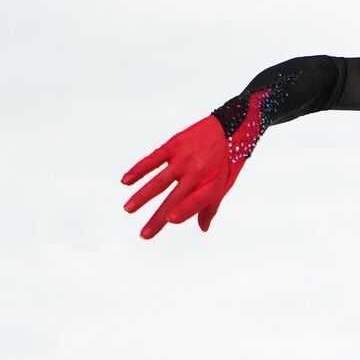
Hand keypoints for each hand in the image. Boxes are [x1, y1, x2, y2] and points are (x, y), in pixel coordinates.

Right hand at [121, 114, 244, 238]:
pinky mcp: (174, 145)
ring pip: (160, 181)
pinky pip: (153, 159)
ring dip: (142, 196)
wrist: (233, 125)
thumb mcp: (225, 183)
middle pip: (175, 198)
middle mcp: (198, 172)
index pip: (198, 201)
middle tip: (143, 235)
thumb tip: (203, 229)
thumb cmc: (228, 160)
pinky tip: (126, 180)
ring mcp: (184, 158)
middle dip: (158, 218)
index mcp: (213, 183)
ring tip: (128, 209)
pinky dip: (138, 169)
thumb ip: (211, 206)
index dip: (185, 211)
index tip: (170, 220)